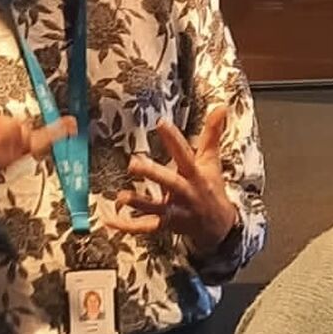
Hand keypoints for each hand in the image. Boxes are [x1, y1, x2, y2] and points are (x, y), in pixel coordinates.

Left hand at [106, 105, 236, 253]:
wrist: (218, 226)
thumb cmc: (210, 186)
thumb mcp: (211, 160)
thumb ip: (212, 133)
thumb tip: (222, 106)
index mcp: (194, 173)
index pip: (184, 153)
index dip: (173, 139)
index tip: (161, 123)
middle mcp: (185, 192)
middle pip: (169, 182)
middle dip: (153, 174)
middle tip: (134, 164)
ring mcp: (175, 210)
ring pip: (156, 207)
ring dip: (139, 202)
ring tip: (122, 197)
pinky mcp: (166, 224)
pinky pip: (145, 227)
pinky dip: (127, 225)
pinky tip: (110, 220)